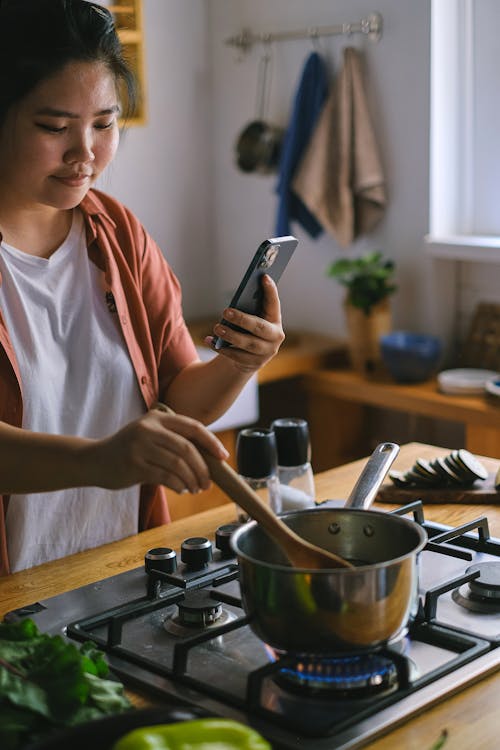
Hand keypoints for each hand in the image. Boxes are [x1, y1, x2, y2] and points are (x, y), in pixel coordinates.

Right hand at [92, 409, 228, 493]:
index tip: (223, 456)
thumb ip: (173, 440)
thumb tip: (208, 458)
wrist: (94, 460)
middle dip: (202, 468)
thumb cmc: (129, 450)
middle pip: (187, 448)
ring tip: (195, 488)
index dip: (211, 442)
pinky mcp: (133, 465)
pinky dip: (178, 485)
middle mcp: (148, 428)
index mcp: (157, 417)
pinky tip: (181, 489)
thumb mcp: (149, 435)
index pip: (192, 427)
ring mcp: (139, 446)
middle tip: (207, 483)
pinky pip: (165, 477)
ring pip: (177, 464)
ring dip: (191, 479)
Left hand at [207, 275, 284, 372]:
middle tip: (225, 311)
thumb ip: (247, 308)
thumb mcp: (251, 317)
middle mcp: (275, 336)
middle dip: (243, 319)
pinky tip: (210, 341)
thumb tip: (233, 302)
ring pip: (249, 344)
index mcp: (275, 320)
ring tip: (217, 328)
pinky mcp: (254, 363)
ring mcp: (266, 352)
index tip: (263, 276)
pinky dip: (222, 348)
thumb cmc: (248, 330)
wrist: (249, 357)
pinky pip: (237, 356)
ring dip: (231, 335)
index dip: (270, 290)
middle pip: (260, 327)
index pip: (274, 303)